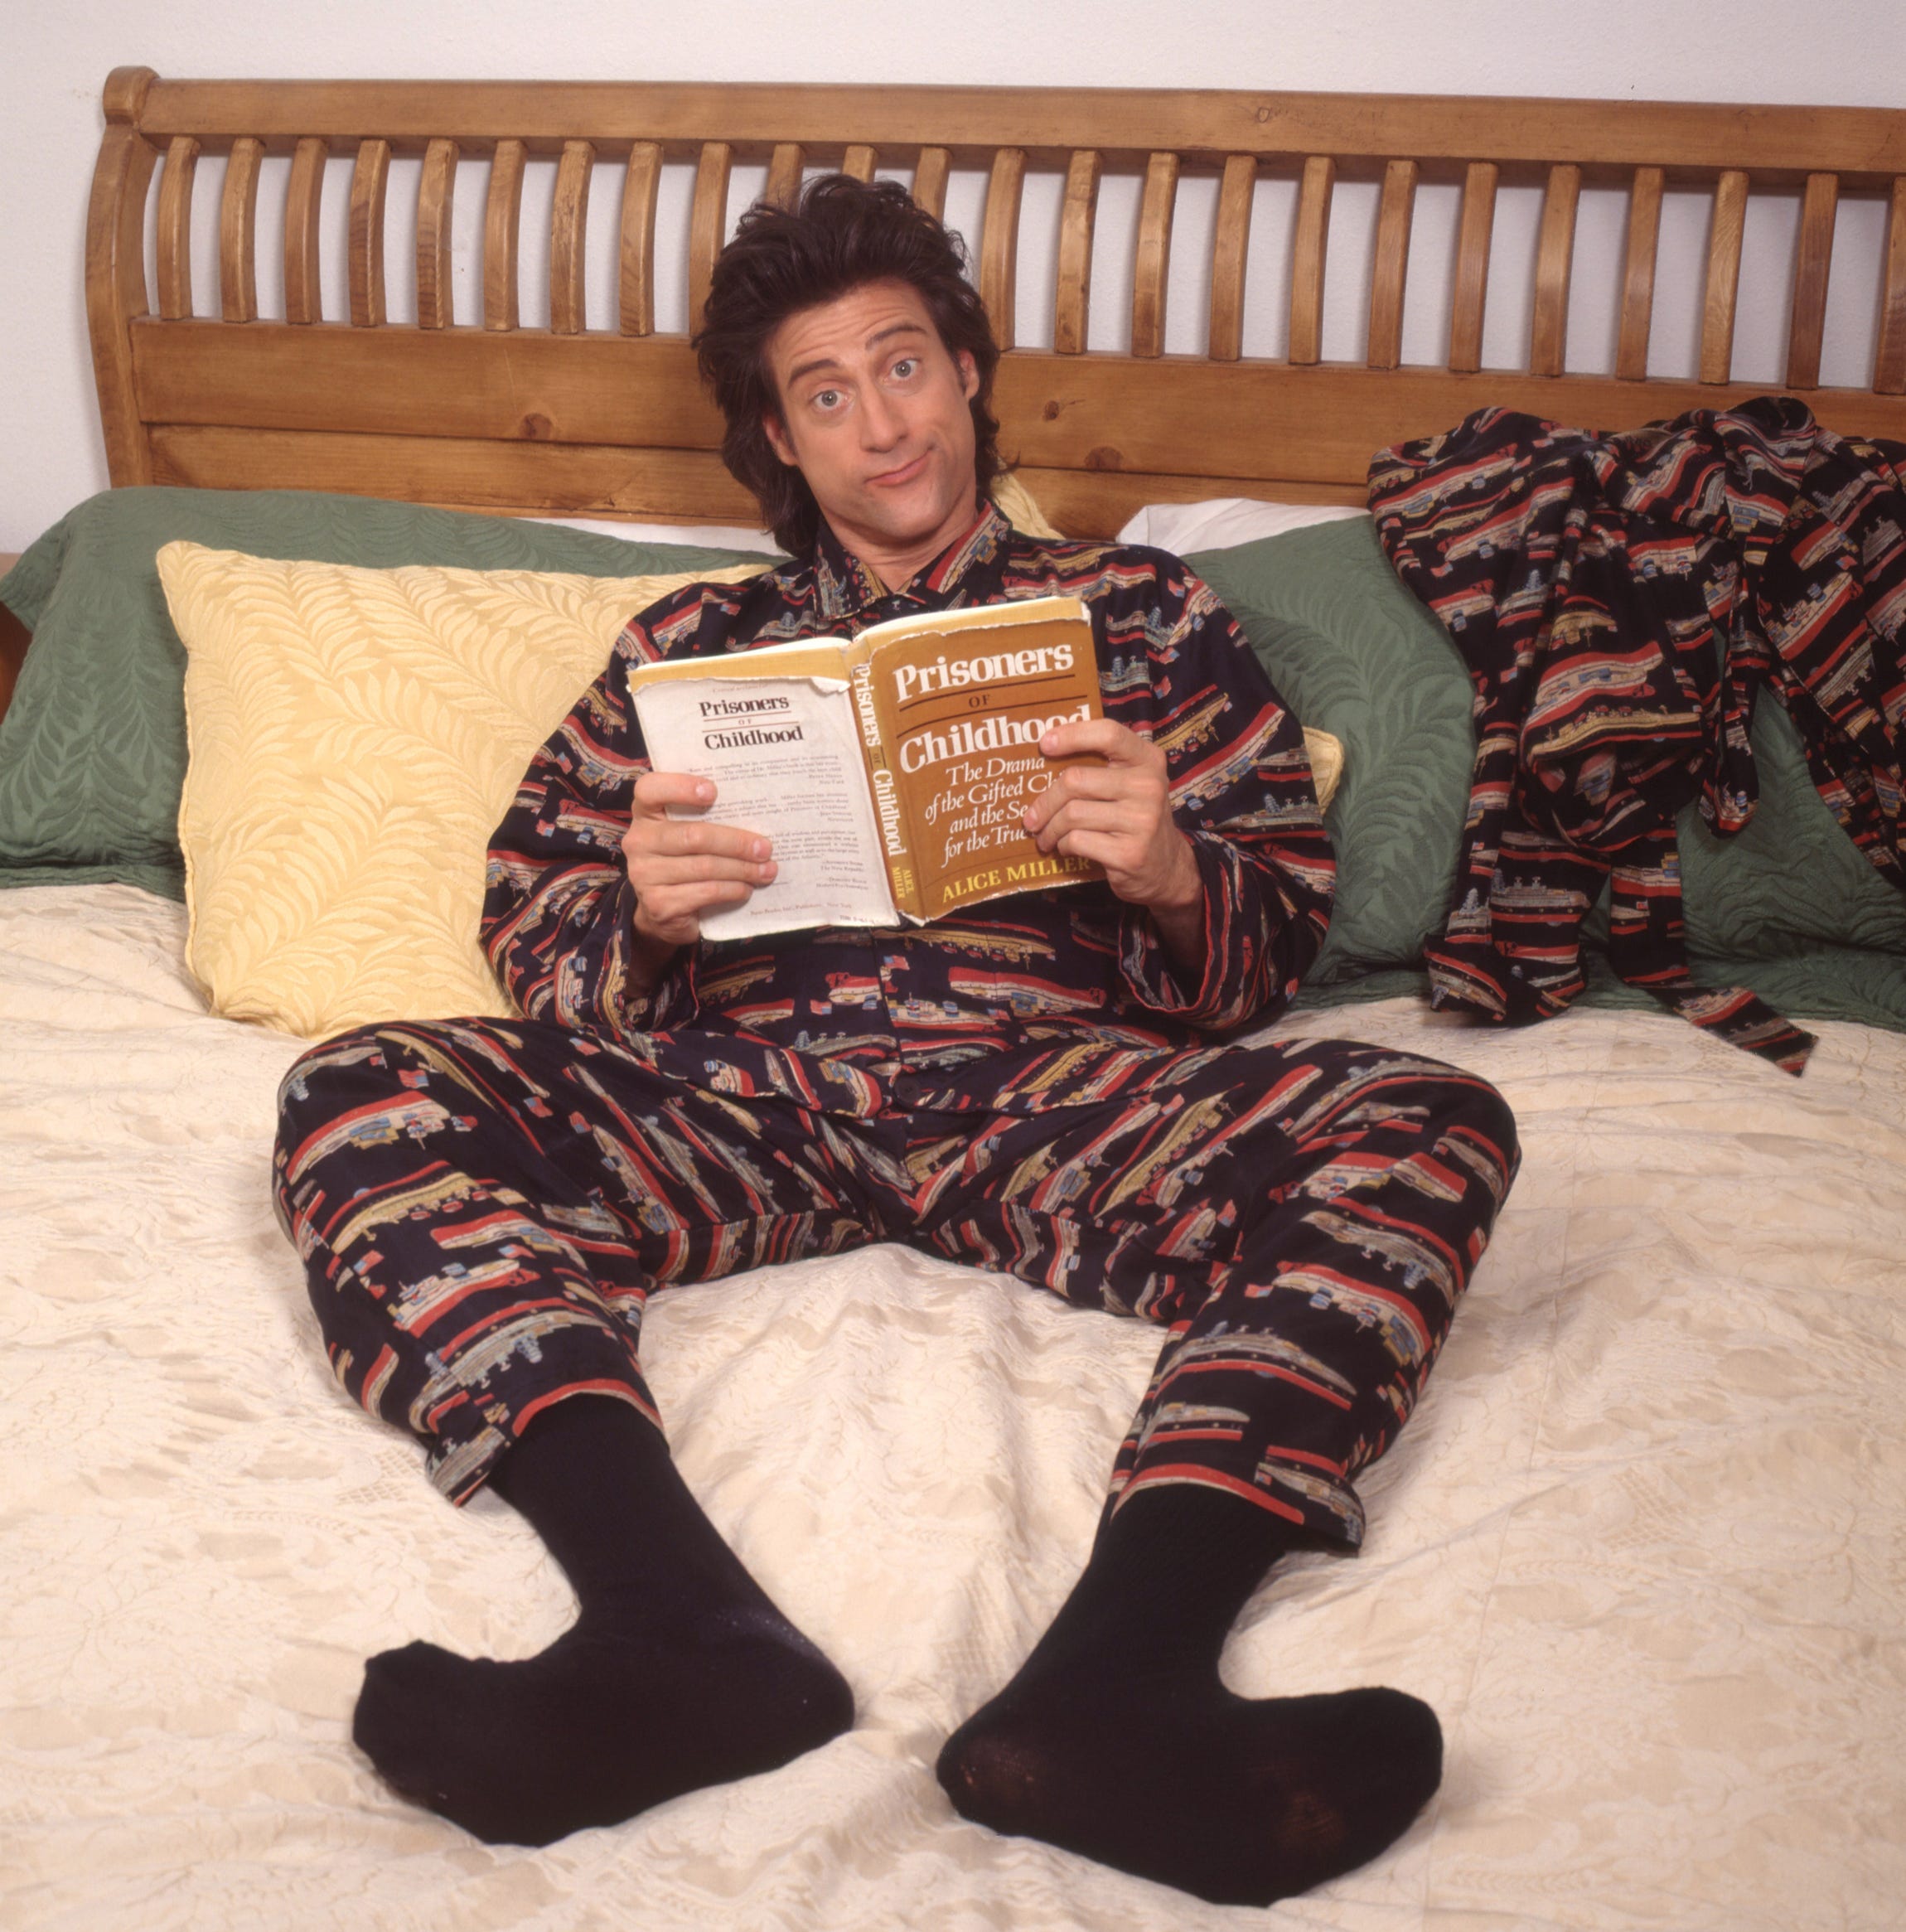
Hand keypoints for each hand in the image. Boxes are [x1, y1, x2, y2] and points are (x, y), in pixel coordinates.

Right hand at [620, 772, 775, 954]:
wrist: (662, 911)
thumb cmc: (682, 860)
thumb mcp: (685, 833)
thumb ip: (706, 818)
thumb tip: (754, 810)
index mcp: (645, 814)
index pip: (650, 789)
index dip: (680, 787)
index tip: (713, 792)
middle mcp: (639, 842)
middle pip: (693, 836)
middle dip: (736, 842)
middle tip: (765, 848)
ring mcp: (644, 874)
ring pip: (704, 867)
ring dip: (742, 869)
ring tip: (765, 870)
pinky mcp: (658, 904)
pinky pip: (706, 892)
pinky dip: (732, 890)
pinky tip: (746, 889)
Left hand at [1022, 718, 1200, 920]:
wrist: (1166, 867)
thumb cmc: (1136, 817)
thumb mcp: (1131, 784)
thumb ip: (1101, 767)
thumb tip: (1045, 756)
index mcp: (1148, 760)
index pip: (1108, 734)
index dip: (1072, 735)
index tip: (1044, 745)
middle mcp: (1148, 786)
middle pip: (1076, 780)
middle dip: (1045, 801)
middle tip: (1032, 817)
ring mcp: (1142, 821)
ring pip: (1072, 814)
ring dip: (1050, 828)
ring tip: (1045, 836)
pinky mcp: (1130, 853)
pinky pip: (1077, 841)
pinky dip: (1063, 845)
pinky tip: (1065, 847)